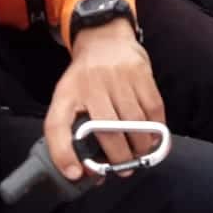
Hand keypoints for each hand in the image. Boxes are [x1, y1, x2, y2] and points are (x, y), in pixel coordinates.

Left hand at [46, 21, 165, 179]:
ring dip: (139, 146)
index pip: (57, 125)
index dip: (63, 153)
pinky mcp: (140, 72)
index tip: (76, 174)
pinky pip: (153, 108)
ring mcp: (117, 77)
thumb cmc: (85, 78)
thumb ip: (70, 131)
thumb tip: (83, 171)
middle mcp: (90, 84)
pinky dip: (155, 128)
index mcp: (66, 93)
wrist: (104, 38)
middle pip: (107, 130)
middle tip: (124, 169)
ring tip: (140, 156)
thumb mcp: (68, 97)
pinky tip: (152, 138)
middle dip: (118, 157)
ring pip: (133, 122)